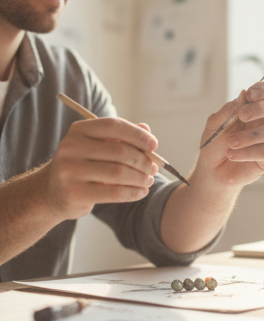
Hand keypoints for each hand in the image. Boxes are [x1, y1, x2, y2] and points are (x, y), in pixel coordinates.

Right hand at [43, 117, 158, 219]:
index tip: (154, 145)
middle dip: (143, 160)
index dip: (138, 135)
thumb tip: (147, 129)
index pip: (114, 126)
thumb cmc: (84, 164)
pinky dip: (132, 192)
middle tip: (155, 168)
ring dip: (140, 177)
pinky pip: (113, 193)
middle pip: (119, 151)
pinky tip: (141, 192)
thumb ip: (121, 136)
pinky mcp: (74, 194)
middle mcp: (71, 148)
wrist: (51, 193)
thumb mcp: (98, 145)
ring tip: (149, 180)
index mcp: (79, 130)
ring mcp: (70, 171)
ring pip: (118, 173)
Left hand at [197, 78, 263, 187]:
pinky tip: (232, 155)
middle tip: (242, 115)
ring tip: (230, 143)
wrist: (211, 171)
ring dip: (248, 136)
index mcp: (254, 108)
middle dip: (259, 108)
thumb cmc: (214, 145)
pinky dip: (246, 153)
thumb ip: (228, 109)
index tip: (250, 94)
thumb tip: (243, 93)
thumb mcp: (214, 124)